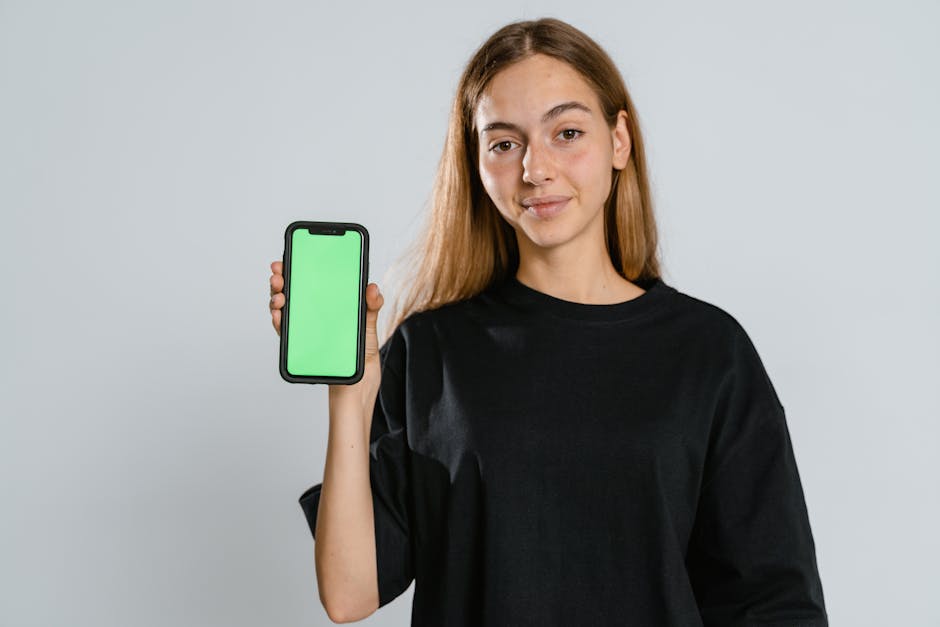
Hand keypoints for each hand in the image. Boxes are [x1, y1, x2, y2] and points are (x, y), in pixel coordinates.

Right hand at [268, 260, 384, 399]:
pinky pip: (286, 333)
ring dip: (276, 299)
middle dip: (281, 280)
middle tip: (278, 274)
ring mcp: (306, 330)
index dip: (297, 268)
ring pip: (284, 310)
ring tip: (279, 295)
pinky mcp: (302, 346)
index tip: (289, 257)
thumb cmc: (362, 355)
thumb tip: (373, 287)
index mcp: (329, 306)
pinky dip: (278, 322)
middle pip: (292, 293)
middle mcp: (313, 316)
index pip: (310, 282)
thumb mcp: (369, 327)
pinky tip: (278, 315)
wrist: (358, 386)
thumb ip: (371, 306)